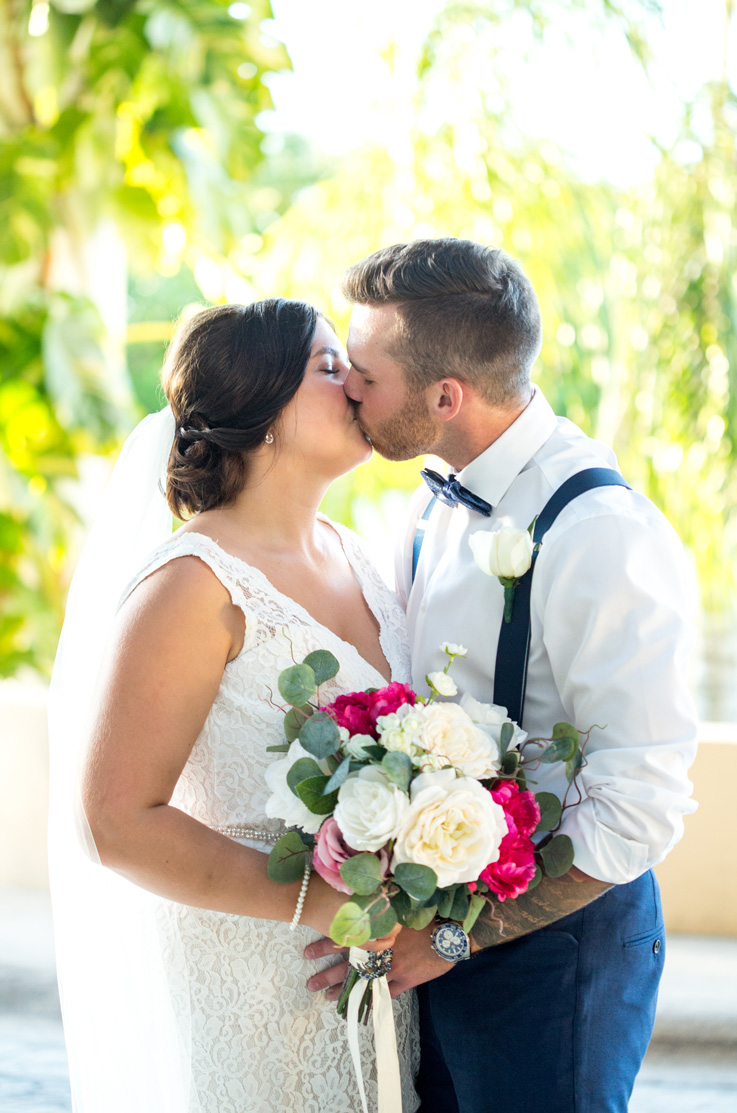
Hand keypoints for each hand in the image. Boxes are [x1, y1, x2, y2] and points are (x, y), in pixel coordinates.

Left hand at [304, 921, 450, 1000]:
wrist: (449, 932)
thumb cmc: (424, 916)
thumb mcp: (398, 909)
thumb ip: (378, 914)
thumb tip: (357, 909)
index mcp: (377, 930)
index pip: (344, 939)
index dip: (324, 947)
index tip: (306, 953)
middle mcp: (381, 950)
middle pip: (348, 965)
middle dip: (327, 974)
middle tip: (309, 983)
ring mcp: (393, 966)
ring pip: (363, 982)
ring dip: (343, 991)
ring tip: (325, 997)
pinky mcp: (407, 979)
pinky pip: (386, 993)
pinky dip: (372, 1001)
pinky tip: (359, 1008)